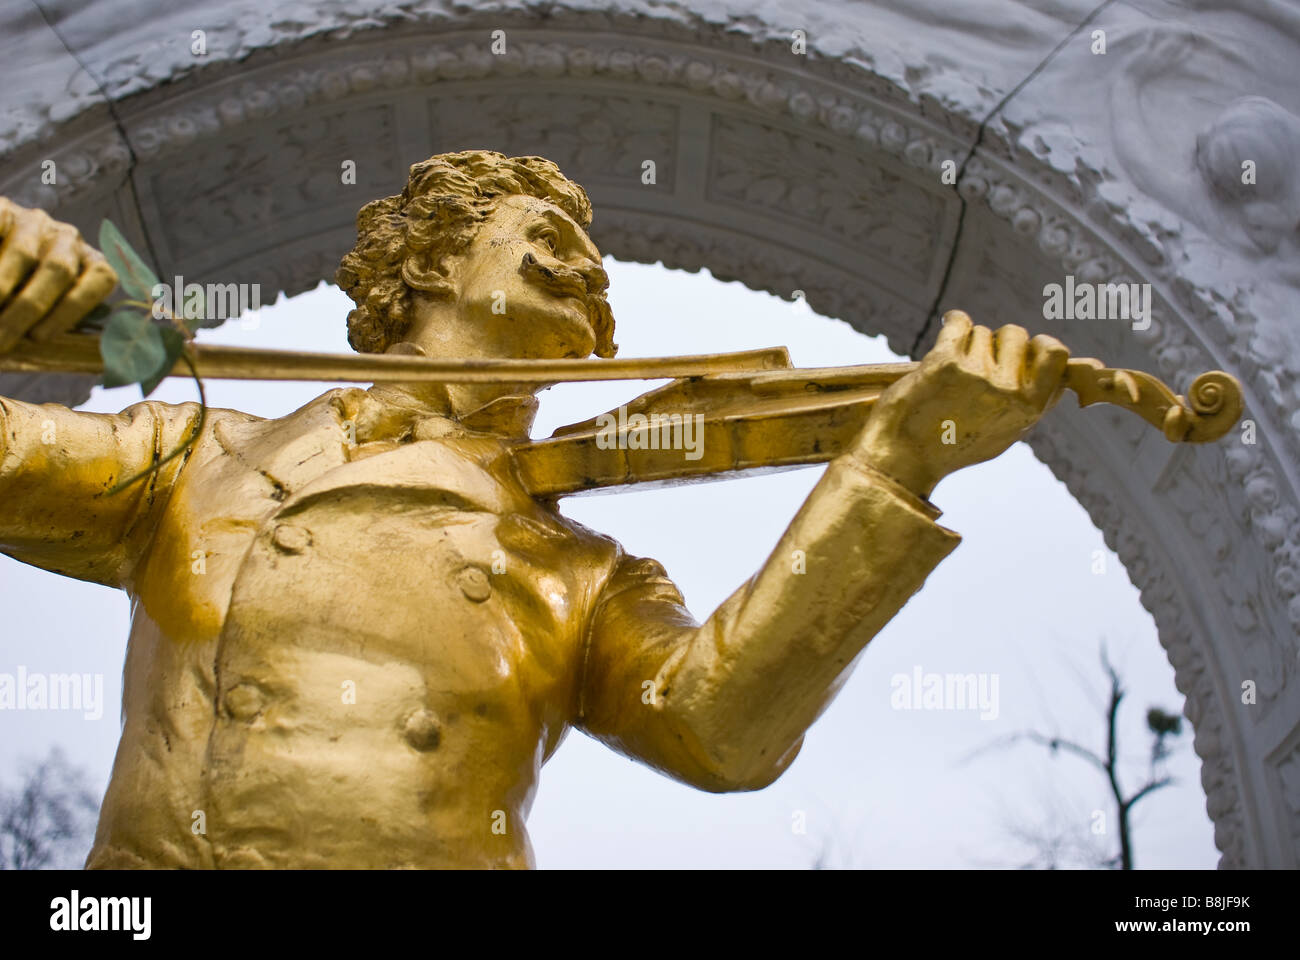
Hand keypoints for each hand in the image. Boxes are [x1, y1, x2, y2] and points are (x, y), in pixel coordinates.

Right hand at [0, 197, 117, 352]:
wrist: (0, 252)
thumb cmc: (24, 296)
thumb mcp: (44, 310)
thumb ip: (45, 324)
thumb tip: (33, 345)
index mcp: (91, 263)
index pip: (100, 278)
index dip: (72, 309)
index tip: (38, 337)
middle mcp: (68, 239)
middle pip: (58, 270)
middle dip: (26, 309)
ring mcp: (35, 222)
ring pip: (24, 255)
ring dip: (0, 289)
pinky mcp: (4, 209)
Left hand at [851, 311, 1068, 498]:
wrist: (903, 459)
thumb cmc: (952, 446)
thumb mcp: (1005, 434)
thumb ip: (1031, 405)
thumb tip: (1059, 378)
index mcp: (1029, 408)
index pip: (1055, 354)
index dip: (1038, 344)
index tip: (1023, 348)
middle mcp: (1008, 390)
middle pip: (1015, 334)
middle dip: (996, 341)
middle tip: (976, 361)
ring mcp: (977, 375)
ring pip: (982, 331)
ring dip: (968, 342)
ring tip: (951, 369)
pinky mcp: (945, 364)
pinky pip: (959, 322)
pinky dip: (953, 322)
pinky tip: (947, 327)